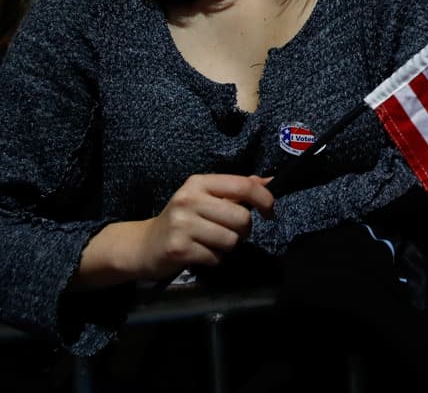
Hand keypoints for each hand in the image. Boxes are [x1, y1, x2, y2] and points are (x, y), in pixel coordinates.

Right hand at [128, 174, 274, 280]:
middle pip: (242, 217)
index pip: (244, 186)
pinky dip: (214, 259)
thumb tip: (271, 180)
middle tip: (231, 231)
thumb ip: (236, 189)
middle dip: (244, 230)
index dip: (265, 199)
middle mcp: (189, 200)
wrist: (144, 245)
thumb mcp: (206, 197)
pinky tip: (200, 253)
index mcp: (199, 182)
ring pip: (232, 240)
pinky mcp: (178, 249)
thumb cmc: (183, 219)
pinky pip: (216, 257)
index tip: (269, 212)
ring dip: (228, 246)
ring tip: (212, 242)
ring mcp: (182, 225)